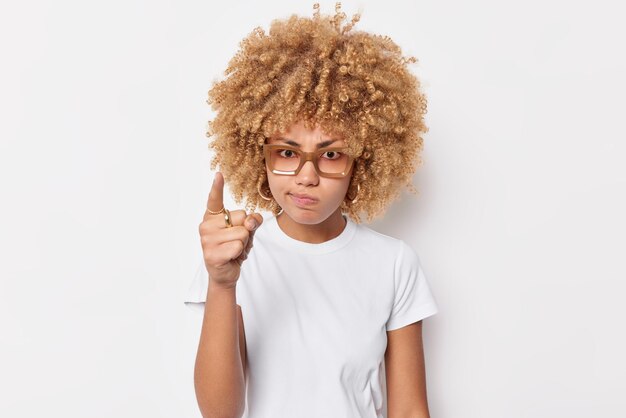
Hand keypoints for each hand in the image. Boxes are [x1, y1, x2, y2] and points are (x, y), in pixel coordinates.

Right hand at [198, 172, 262, 288]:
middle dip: (246, 230)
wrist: (225, 273)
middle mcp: (206, 225)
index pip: (214, 199)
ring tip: (233, 250)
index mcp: (212, 216)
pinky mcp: (212, 254)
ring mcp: (207, 240)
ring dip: (243, 244)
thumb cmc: (234, 248)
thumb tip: (252, 220)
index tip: (219, 174)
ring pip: (242, 233)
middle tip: (235, 242)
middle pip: (242, 217)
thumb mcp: (246, 232)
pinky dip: (240, 253)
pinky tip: (230, 258)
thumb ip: (252, 221)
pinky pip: (238, 247)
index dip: (217, 187)